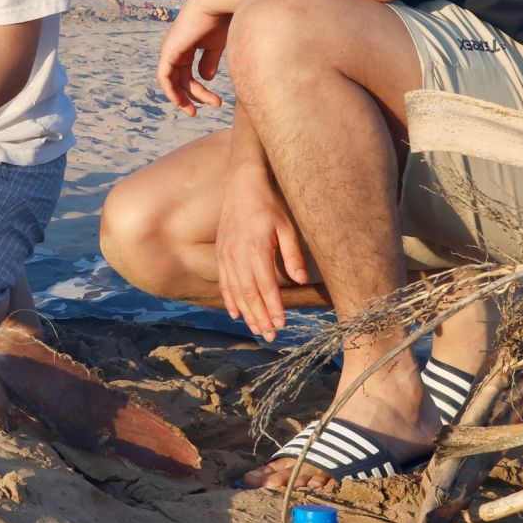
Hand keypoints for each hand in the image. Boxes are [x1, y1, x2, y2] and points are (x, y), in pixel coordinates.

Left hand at [155, 0, 230, 112]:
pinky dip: (171, 91)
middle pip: (180, 80)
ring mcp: (170, 50)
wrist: (218, 3)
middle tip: (203, 110)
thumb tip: (206, 78)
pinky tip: (182, 101)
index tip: (213, 102)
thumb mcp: (216, 45)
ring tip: (203, 107)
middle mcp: (175, 50)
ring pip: (173, 82)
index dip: (197, 91)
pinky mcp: (168, 51)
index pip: (187, 75)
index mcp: (185, 48)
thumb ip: (209, 61)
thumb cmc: (221, 19)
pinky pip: (164, 77)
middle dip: (192, 97)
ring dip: (187, 96)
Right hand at [215, 170, 308, 340]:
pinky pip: (224, 282)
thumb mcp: (287, 225)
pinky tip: (236, 314)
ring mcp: (226, 255)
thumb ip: (293, 254)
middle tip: (270, 336)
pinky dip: (229, 300)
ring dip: (246, 313)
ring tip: (257, 330)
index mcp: (256, 248)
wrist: (242, 186)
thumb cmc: (269, 204)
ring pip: (235, 291)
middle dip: (260, 317)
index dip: (273, 307)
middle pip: (248, 294)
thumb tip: (300, 280)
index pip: (265, 285)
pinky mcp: (221, 253)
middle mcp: (238, 254)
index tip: (282, 324)